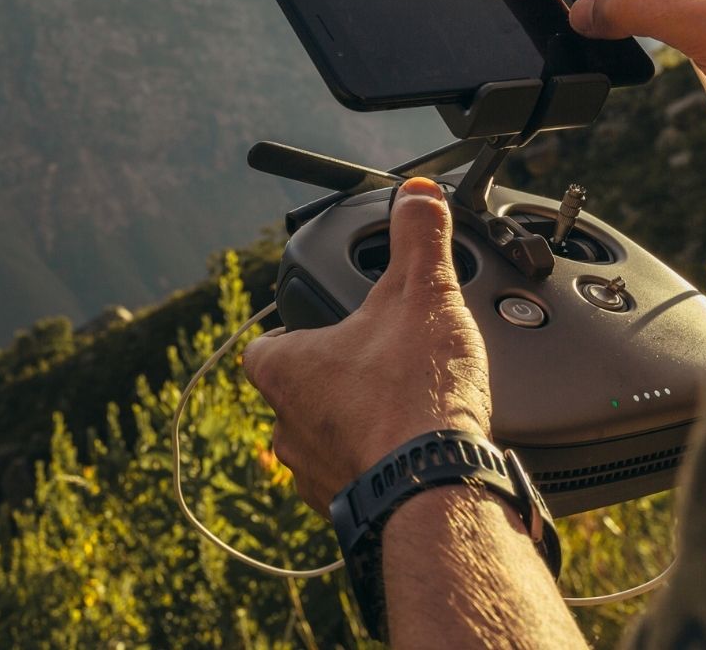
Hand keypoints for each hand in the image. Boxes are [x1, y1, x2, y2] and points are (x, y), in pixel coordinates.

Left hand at [240, 177, 491, 513]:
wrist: (441, 493)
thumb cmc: (416, 396)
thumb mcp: (422, 293)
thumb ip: (417, 237)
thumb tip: (417, 193)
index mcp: (286, 371)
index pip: (265, 345)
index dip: (291, 331)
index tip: (320, 322)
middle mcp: (287, 428)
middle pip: (297, 390)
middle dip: (334, 375)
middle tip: (379, 359)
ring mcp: (315, 476)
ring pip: (324, 437)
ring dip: (356, 421)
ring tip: (403, 403)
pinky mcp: (351, 511)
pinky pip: (356, 477)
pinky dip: (379, 461)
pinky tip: (416, 446)